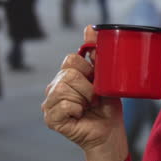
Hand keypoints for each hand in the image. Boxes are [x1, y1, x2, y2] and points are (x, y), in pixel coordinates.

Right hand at [41, 26, 125, 160]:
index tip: (97, 81)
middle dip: (88, 86)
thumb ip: (96, 54)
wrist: (110, 132)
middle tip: (94, 98)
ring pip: (64, 88)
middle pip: (68, 73)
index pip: (70, 59)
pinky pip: (64, 105)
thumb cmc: (108, 106)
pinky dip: (77, 110)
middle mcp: (54, 87)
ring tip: (88, 106)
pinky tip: (80, 115)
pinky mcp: (51, 118)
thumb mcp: (106, 77)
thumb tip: (88, 28)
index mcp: (66, 75)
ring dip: (84, 98)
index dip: (88, 69)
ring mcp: (50, 103)